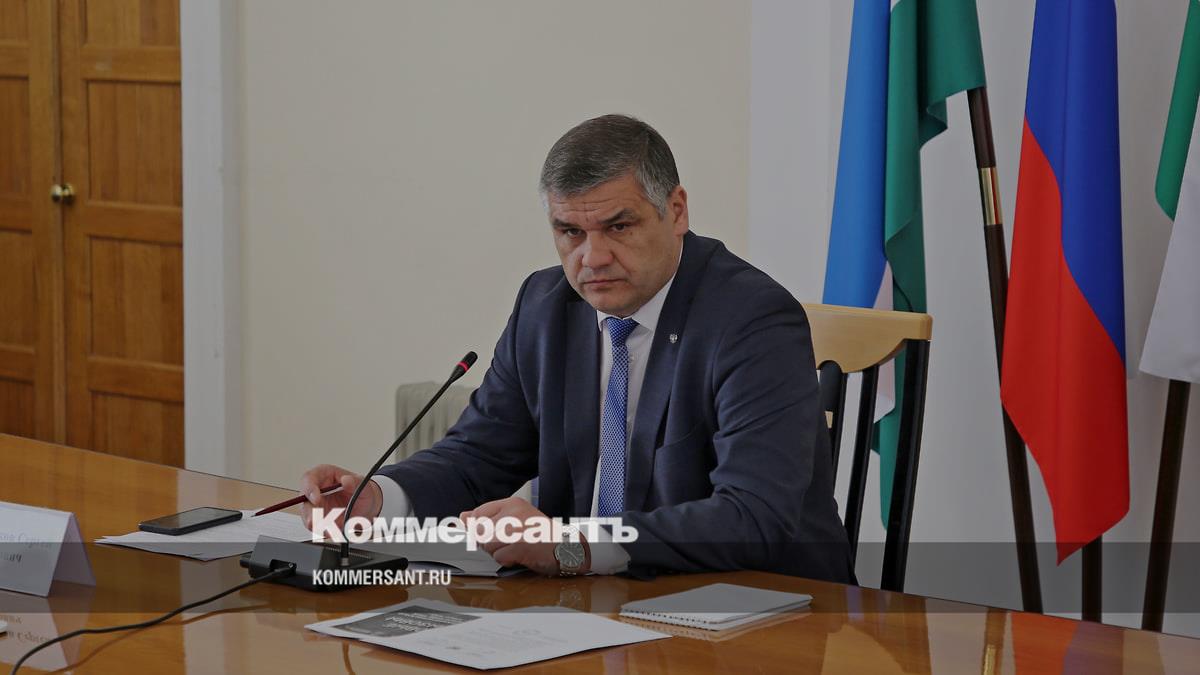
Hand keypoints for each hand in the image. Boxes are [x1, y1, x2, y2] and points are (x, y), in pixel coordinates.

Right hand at [299, 464, 381, 530]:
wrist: (367, 506)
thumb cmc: (361, 491)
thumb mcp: (362, 483)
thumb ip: (355, 481)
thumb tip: (346, 480)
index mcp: (323, 474)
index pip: (309, 478)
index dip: (309, 489)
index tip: (317, 499)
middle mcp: (316, 490)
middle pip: (304, 500)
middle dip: (309, 513)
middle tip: (315, 521)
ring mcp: (316, 506)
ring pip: (308, 516)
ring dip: (317, 525)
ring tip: (330, 530)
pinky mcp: (319, 519)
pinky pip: (316, 527)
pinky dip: (324, 530)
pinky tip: (333, 532)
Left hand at [460, 497, 589, 575]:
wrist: (568, 548)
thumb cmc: (543, 536)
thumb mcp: (516, 520)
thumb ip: (489, 518)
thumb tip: (463, 517)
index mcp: (513, 503)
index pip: (478, 514)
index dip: (479, 528)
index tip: (486, 535)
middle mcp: (514, 512)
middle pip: (480, 531)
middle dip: (489, 543)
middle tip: (509, 543)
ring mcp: (517, 528)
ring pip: (487, 545)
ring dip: (498, 552)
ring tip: (516, 548)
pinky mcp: (520, 545)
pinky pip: (499, 557)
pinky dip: (508, 561)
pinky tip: (521, 556)